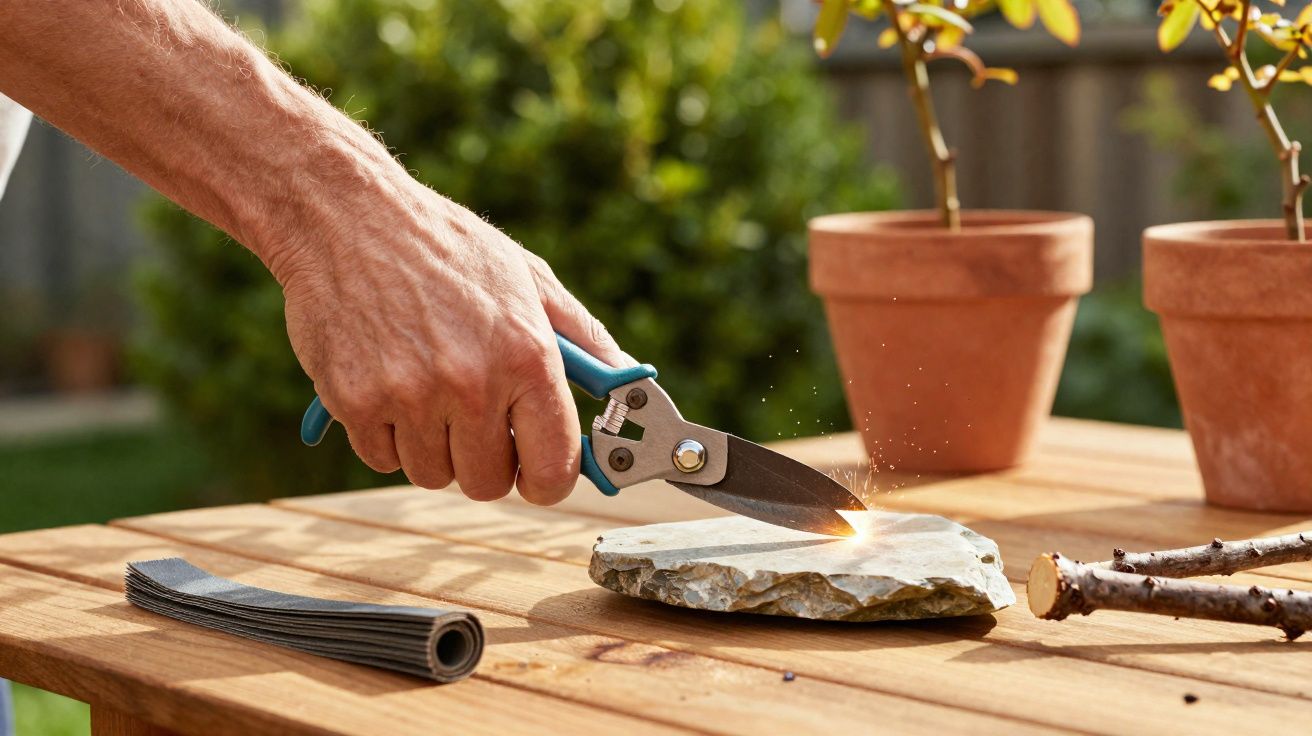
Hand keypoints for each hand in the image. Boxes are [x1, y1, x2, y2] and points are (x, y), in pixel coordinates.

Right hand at [271, 165, 629, 504]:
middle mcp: (472, 382)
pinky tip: (388, 384)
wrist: (346, 215)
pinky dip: (386, 435)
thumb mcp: (527, 276)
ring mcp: (409, 395)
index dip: (547, 479)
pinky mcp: (354, 402)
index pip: (553, 467)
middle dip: (484, 461)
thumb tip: (624, 376)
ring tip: (426, 388)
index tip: (535, 470)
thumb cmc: (445, 246)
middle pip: (488, 483)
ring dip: (432, 446)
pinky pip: (382, 458)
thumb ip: (582, 334)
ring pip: (432, 474)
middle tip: (472, 418)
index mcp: (526, 355)